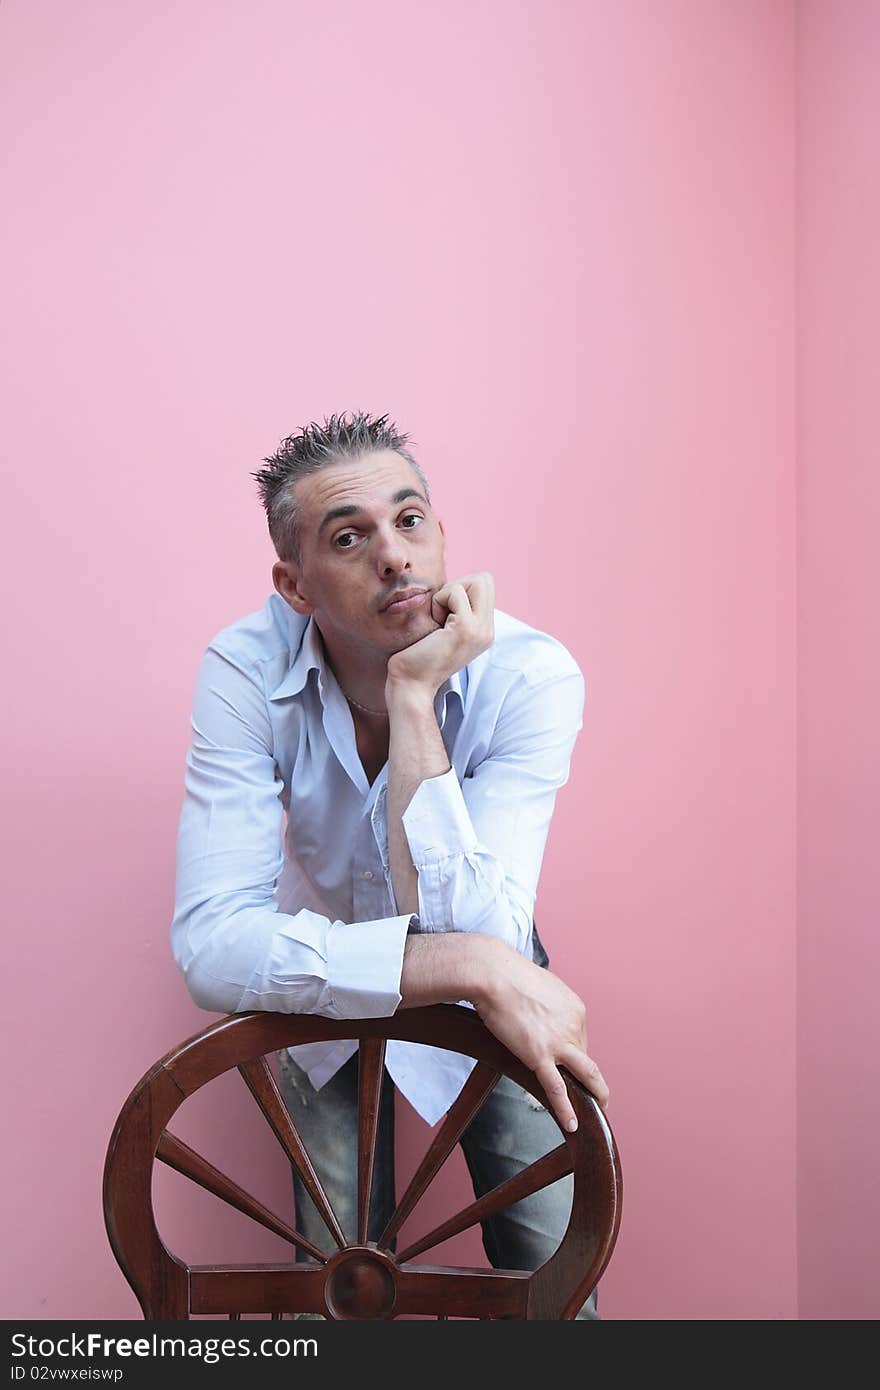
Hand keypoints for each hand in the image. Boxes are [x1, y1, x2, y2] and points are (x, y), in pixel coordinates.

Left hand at [385, 572, 494, 697]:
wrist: (411, 685)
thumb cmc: (417, 657)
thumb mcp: (443, 629)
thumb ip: (455, 610)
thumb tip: (454, 584)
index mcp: (484, 631)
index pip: (485, 586)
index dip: (460, 590)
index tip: (444, 612)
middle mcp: (488, 631)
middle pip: (485, 579)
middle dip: (458, 586)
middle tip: (441, 611)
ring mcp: (480, 630)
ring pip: (477, 581)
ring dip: (449, 593)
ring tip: (438, 619)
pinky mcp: (466, 629)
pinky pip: (456, 592)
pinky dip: (439, 600)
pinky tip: (433, 623)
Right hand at [471, 938, 609, 1131]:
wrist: (492, 974)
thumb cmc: (506, 976)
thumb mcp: (539, 987)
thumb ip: (547, 1005)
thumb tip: (539, 1012)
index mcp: (575, 1009)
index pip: (579, 1038)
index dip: (572, 1052)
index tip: (564, 1061)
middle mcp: (574, 1025)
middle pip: (583, 1055)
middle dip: (585, 1075)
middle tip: (591, 1091)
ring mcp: (559, 1041)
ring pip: (586, 1074)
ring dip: (595, 1093)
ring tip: (599, 1108)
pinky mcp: (539, 1055)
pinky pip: (557, 1088)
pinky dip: (566, 1109)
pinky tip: (572, 1124)